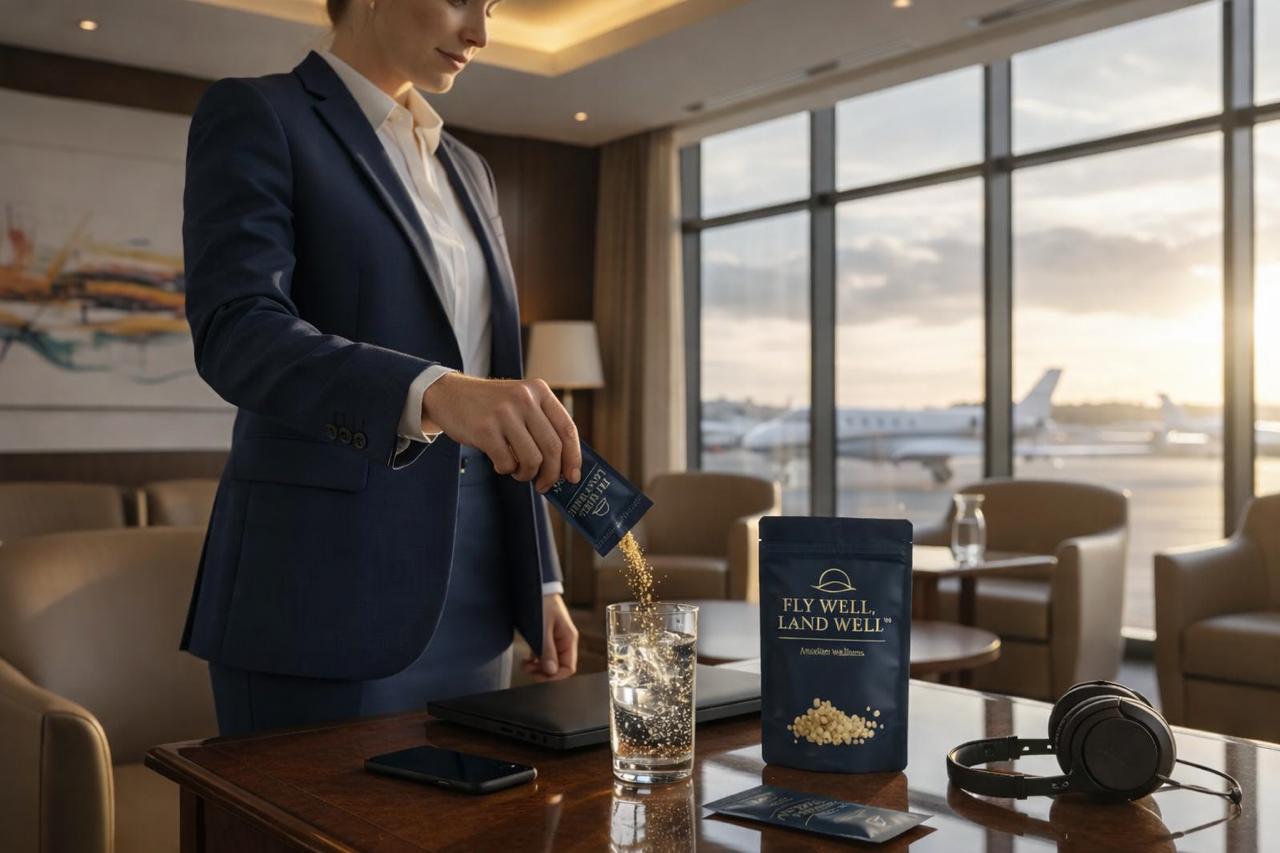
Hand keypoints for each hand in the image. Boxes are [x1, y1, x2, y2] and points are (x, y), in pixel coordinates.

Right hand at [422, 373, 581, 491]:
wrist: (449, 394)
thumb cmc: (491, 406)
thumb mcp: (521, 401)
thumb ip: (542, 423)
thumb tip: (564, 464)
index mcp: (539, 390)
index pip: (567, 429)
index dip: (573, 457)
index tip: (573, 476)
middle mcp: (524, 398)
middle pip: (552, 448)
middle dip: (551, 474)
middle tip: (544, 484)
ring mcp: (504, 413)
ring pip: (532, 459)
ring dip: (527, 474)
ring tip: (518, 472)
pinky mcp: (485, 429)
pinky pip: (507, 463)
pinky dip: (506, 470)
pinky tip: (500, 463)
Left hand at [522, 593, 578, 681]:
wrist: (536, 587)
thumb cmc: (542, 603)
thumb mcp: (543, 628)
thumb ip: (547, 650)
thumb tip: (551, 671)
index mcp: (569, 639)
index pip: (568, 668)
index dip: (554, 677)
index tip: (539, 676)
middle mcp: (564, 642)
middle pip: (559, 668)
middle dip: (544, 673)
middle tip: (529, 670)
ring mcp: (556, 640)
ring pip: (550, 663)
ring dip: (538, 668)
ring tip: (525, 665)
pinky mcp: (547, 638)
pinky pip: (544, 656)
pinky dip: (535, 661)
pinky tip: (526, 660)